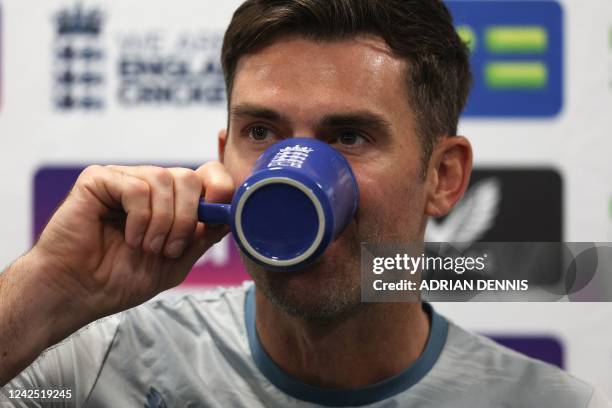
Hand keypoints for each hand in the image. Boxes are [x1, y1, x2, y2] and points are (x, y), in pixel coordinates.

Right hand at [30, 161, 232, 321]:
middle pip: (189, 178)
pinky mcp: (98, 179)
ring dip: (163, 222)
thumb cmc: (121, 279)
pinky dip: (140, 218)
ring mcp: (124, 179)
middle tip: (170, 248)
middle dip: (188, 218)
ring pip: (165, 180)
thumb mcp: (177, 260)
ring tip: (147, 247)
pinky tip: (129, 237)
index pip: (206, 175)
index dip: (220, 188)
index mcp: (170, 201)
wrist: (78, 293)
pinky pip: (137, 188)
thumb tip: (230, 214)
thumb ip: (204, 235)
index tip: (219, 211)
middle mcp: (149, 185)